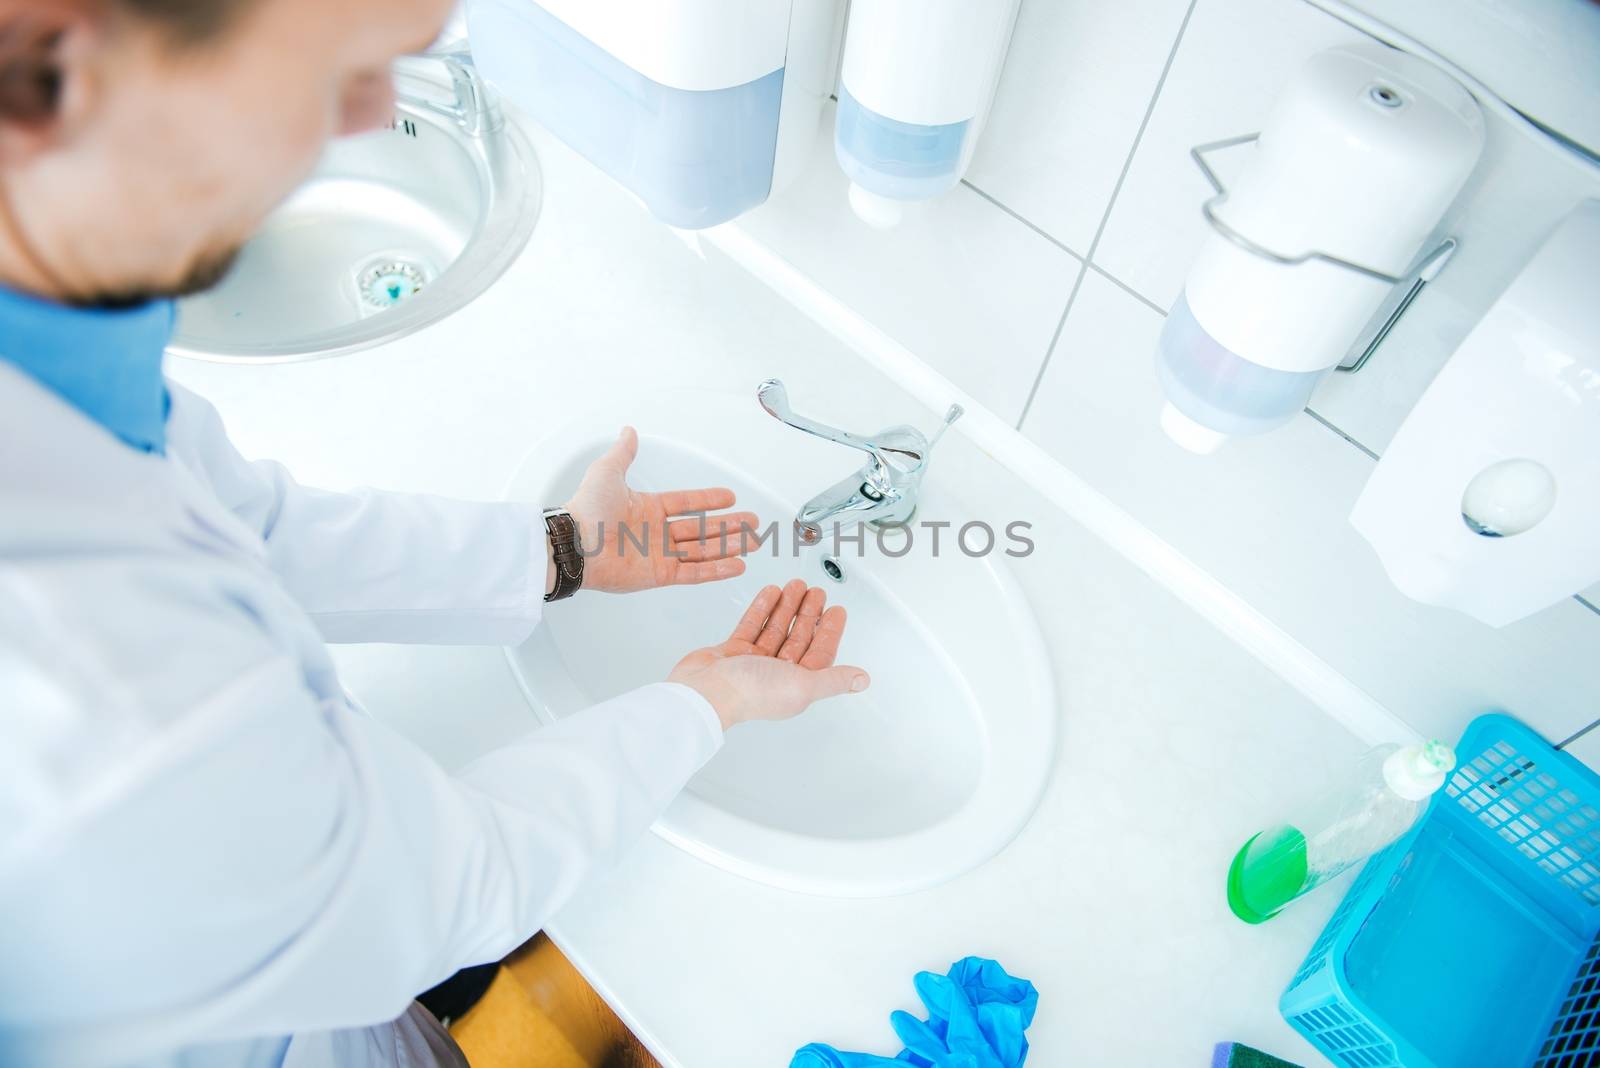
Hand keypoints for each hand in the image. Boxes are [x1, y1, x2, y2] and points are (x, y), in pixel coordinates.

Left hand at [561, 427, 759, 593]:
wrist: (576, 543)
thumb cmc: (588, 509)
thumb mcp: (607, 471)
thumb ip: (623, 453)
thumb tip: (628, 432)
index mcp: (647, 508)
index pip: (686, 503)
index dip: (708, 500)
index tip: (729, 497)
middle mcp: (656, 532)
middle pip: (702, 528)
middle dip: (730, 526)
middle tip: (753, 522)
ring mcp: (660, 554)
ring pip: (704, 550)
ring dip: (730, 545)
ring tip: (754, 542)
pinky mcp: (660, 574)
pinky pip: (695, 572)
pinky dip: (717, 570)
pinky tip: (737, 565)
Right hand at [669, 580, 869, 730]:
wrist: (705, 691)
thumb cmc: (751, 694)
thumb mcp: (804, 685)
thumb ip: (834, 679)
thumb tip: (862, 680)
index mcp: (797, 684)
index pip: (820, 652)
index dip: (830, 631)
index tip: (837, 611)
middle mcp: (777, 674)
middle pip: (799, 637)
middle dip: (809, 613)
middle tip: (817, 592)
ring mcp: (754, 662)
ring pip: (776, 628)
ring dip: (787, 607)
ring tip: (795, 586)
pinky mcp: (733, 652)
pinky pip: (751, 626)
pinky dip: (762, 609)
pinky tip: (770, 595)